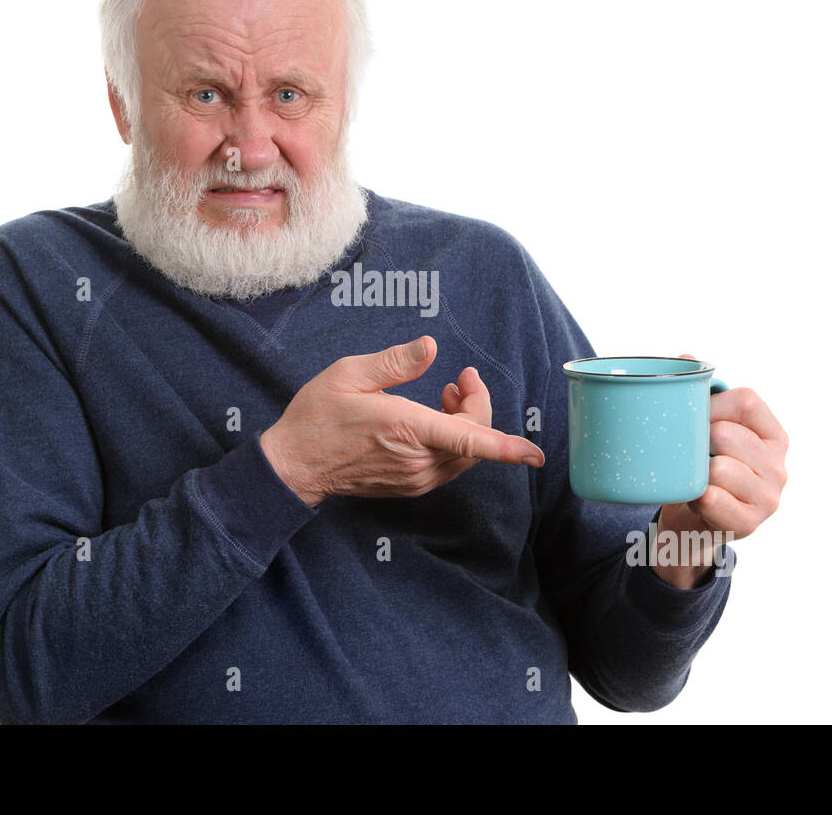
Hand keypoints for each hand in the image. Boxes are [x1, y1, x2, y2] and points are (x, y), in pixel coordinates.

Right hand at [259, 336, 544, 506]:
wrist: (294, 466)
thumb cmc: (317, 417)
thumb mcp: (349, 375)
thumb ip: (395, 362)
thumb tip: (431, 346)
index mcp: (406, 429)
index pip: (470, 442)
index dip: (508, 448)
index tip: (536, 455)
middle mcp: (418, 460)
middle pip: (476, 441)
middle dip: (479, 406)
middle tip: (462, 378)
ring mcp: (415, 478)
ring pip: (466, 455)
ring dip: (468, 423)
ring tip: (446, 393)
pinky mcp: (411, 485)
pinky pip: (449, 464)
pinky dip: (454, 441)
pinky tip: (434, 418)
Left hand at [652, 353, 788, 588]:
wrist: (692, 525)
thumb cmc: (700, 469)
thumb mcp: (705, 431)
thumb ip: (699, 393)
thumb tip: (685, 356)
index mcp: (773, 435)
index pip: (746, 401)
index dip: (711, 404)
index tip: (690, 416)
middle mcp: (779, 465)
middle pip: (728, 433)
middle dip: (697, 440)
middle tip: (687, 452)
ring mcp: (770, 497)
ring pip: (718, 468)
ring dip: (694, 472)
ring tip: (693, 478)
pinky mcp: (751, 524)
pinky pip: (713, 498)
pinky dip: (696, 496)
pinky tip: (696, 498)